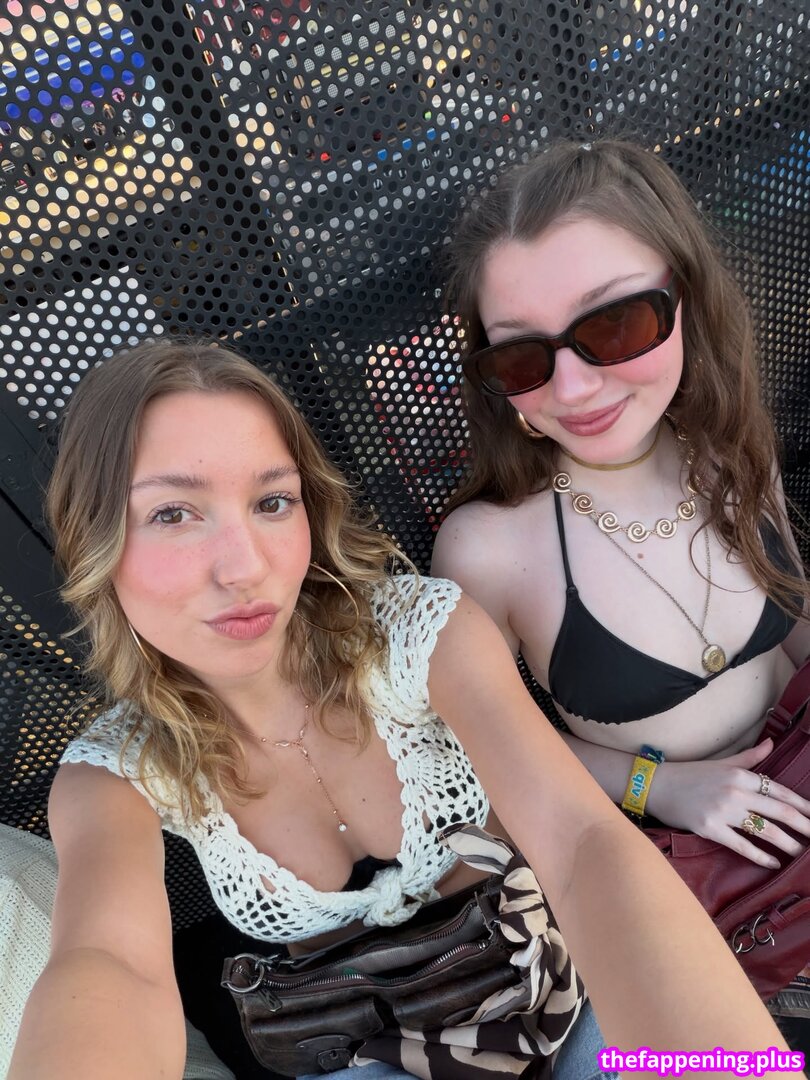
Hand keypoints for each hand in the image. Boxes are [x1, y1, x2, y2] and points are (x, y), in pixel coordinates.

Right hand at [646, 739, 809, 866]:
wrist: (656, 785)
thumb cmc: (689, 774)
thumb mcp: (721, 763)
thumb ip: (749, 757)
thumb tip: (771, 743)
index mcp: (739, 774)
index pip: (780, 791)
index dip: (802, 805)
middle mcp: (735, 791)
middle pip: (780, 812)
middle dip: (804, 826)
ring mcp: (723, 811)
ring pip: (766, 831)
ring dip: (788, 844)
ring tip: (801, 853)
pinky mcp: (710, 828)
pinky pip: (742, 846)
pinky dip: (761, 856)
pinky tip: (773, 863)